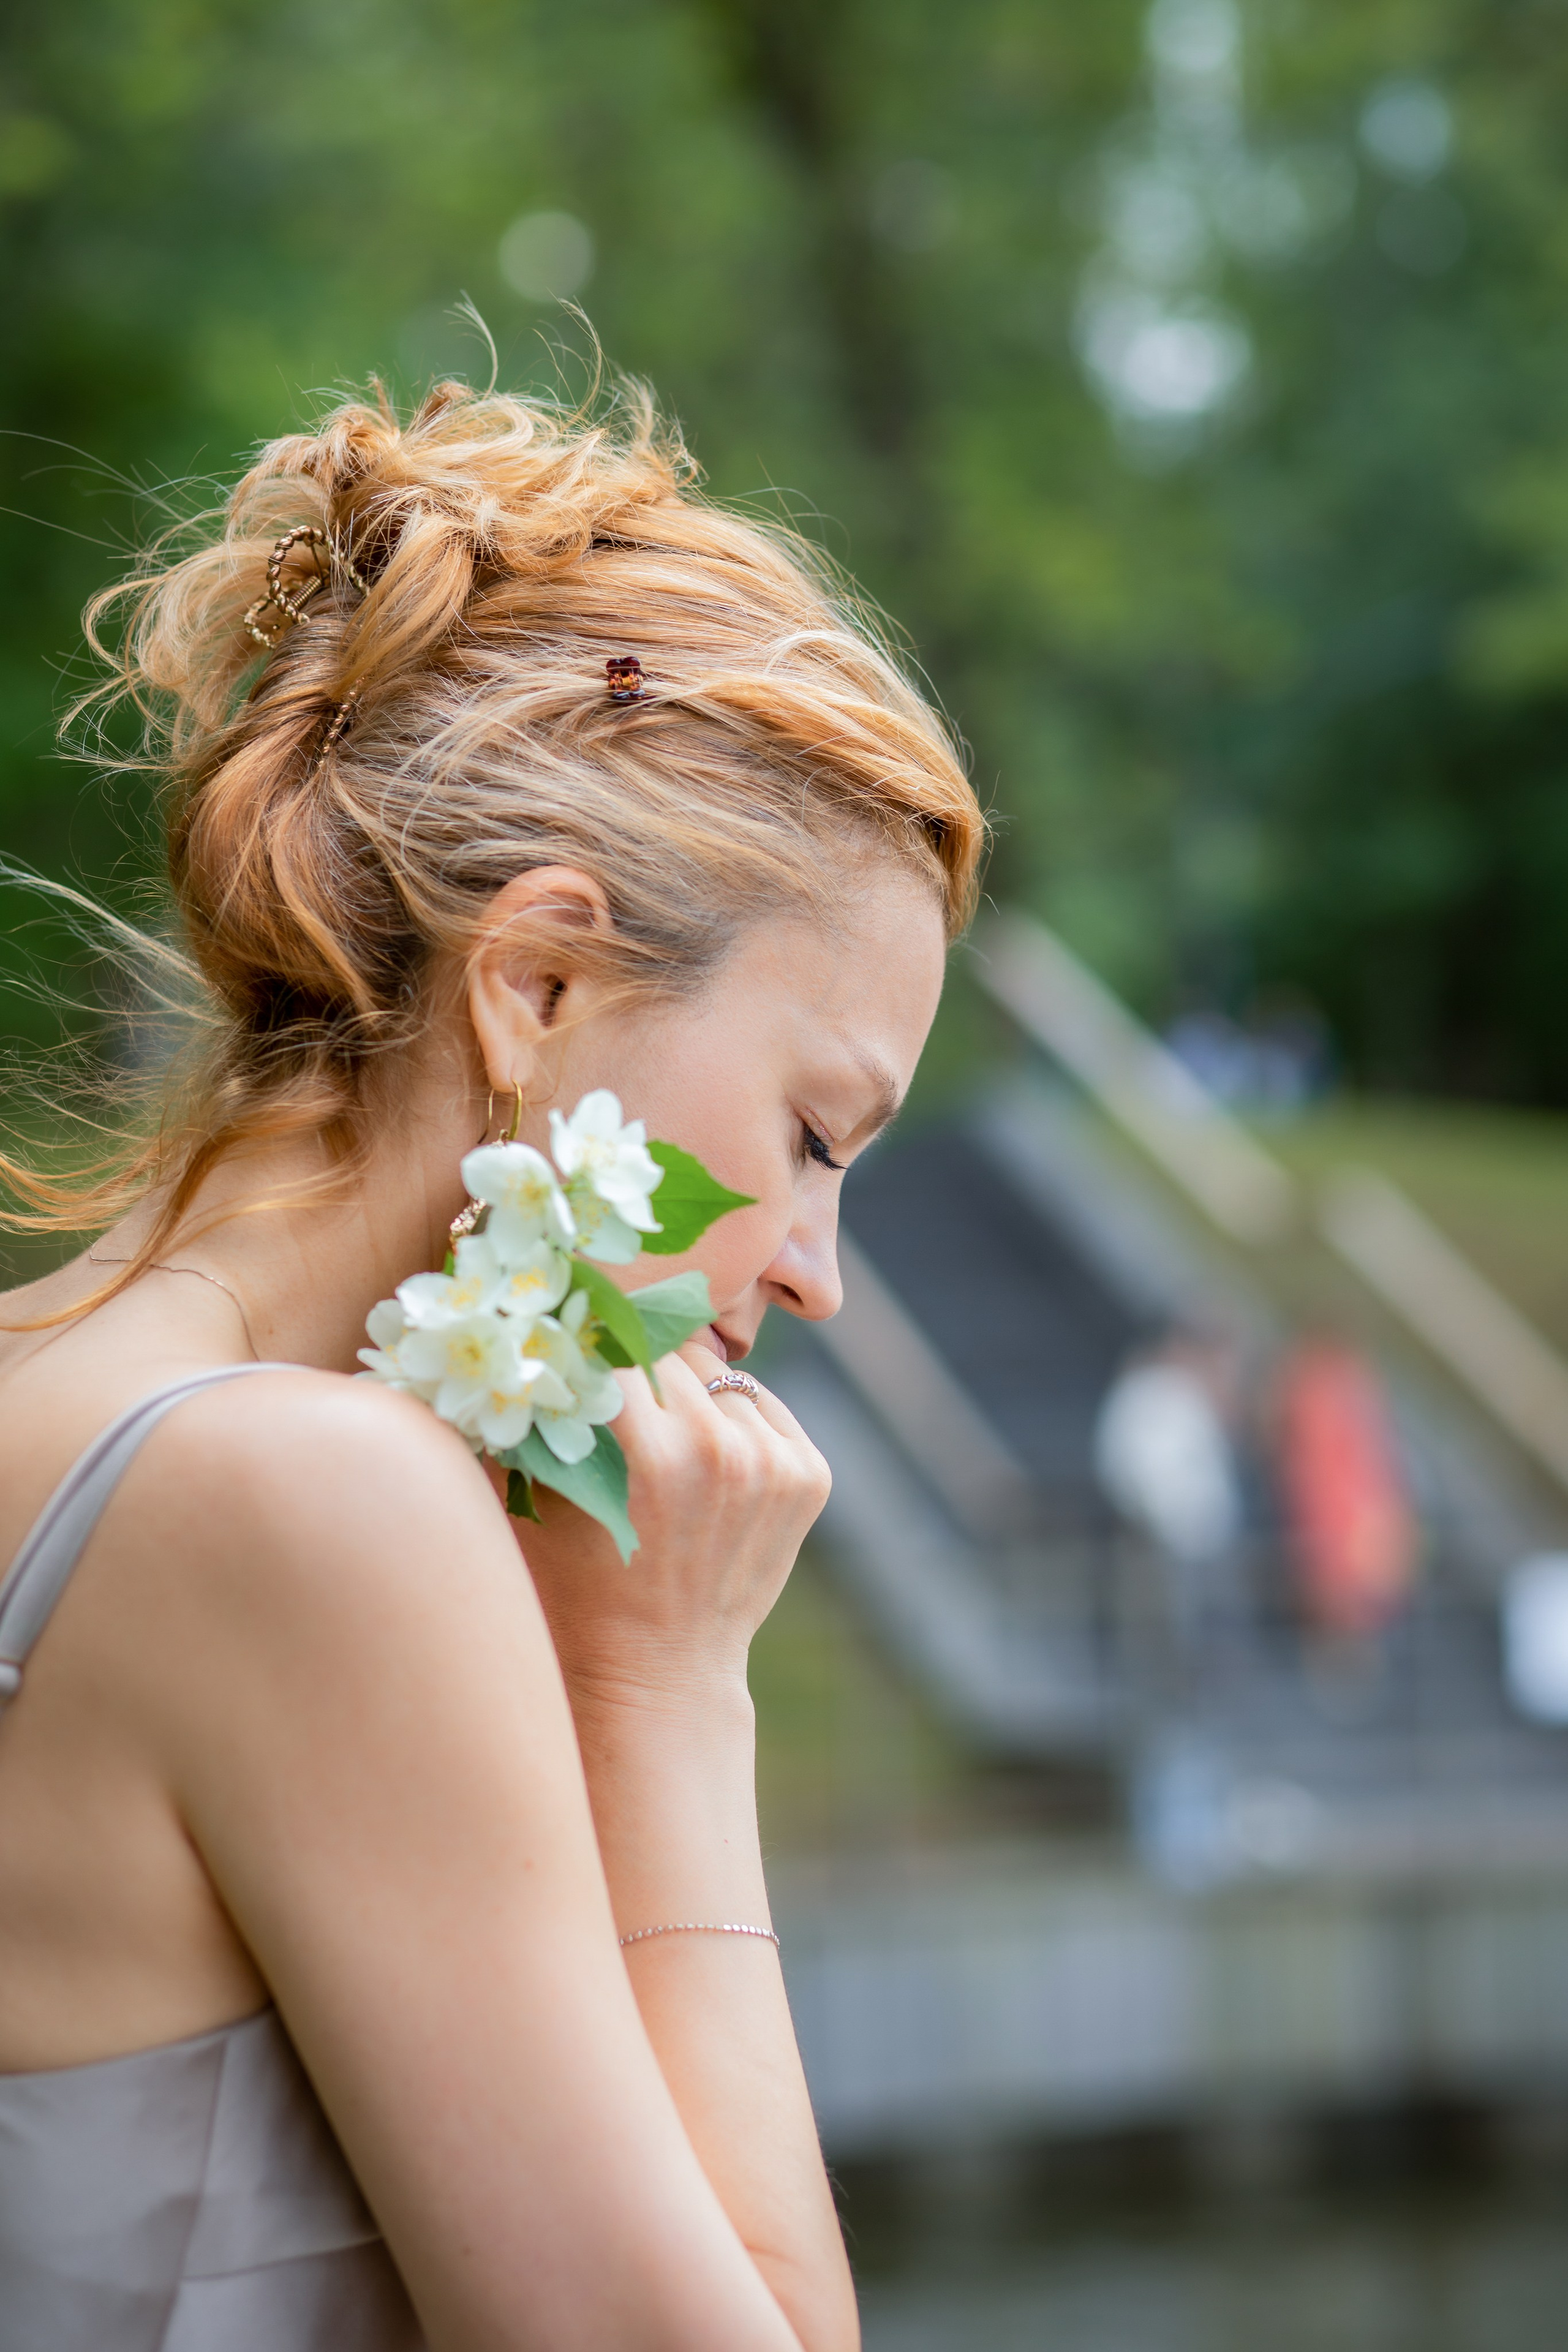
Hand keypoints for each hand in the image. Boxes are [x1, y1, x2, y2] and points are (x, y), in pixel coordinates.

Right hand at [508, 1343, 831, 1697]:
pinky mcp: (809, 1475)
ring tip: (659, 1436)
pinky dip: (734, 1418)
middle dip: (639, 1368)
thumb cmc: (578, 1586)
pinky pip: (764, 1405)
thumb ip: (533, 1416)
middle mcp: (723, 1451)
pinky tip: (705, 1458)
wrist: (660, 1669)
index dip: (590, 1353)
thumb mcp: (537, 1501)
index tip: (575, 1360)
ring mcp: (775, 1464)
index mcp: (654, 1455)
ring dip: (689, 1391)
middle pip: (673, 1353)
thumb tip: (521, 1338)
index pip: (617, 1351)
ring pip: (721, 1375)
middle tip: (616, 1400)